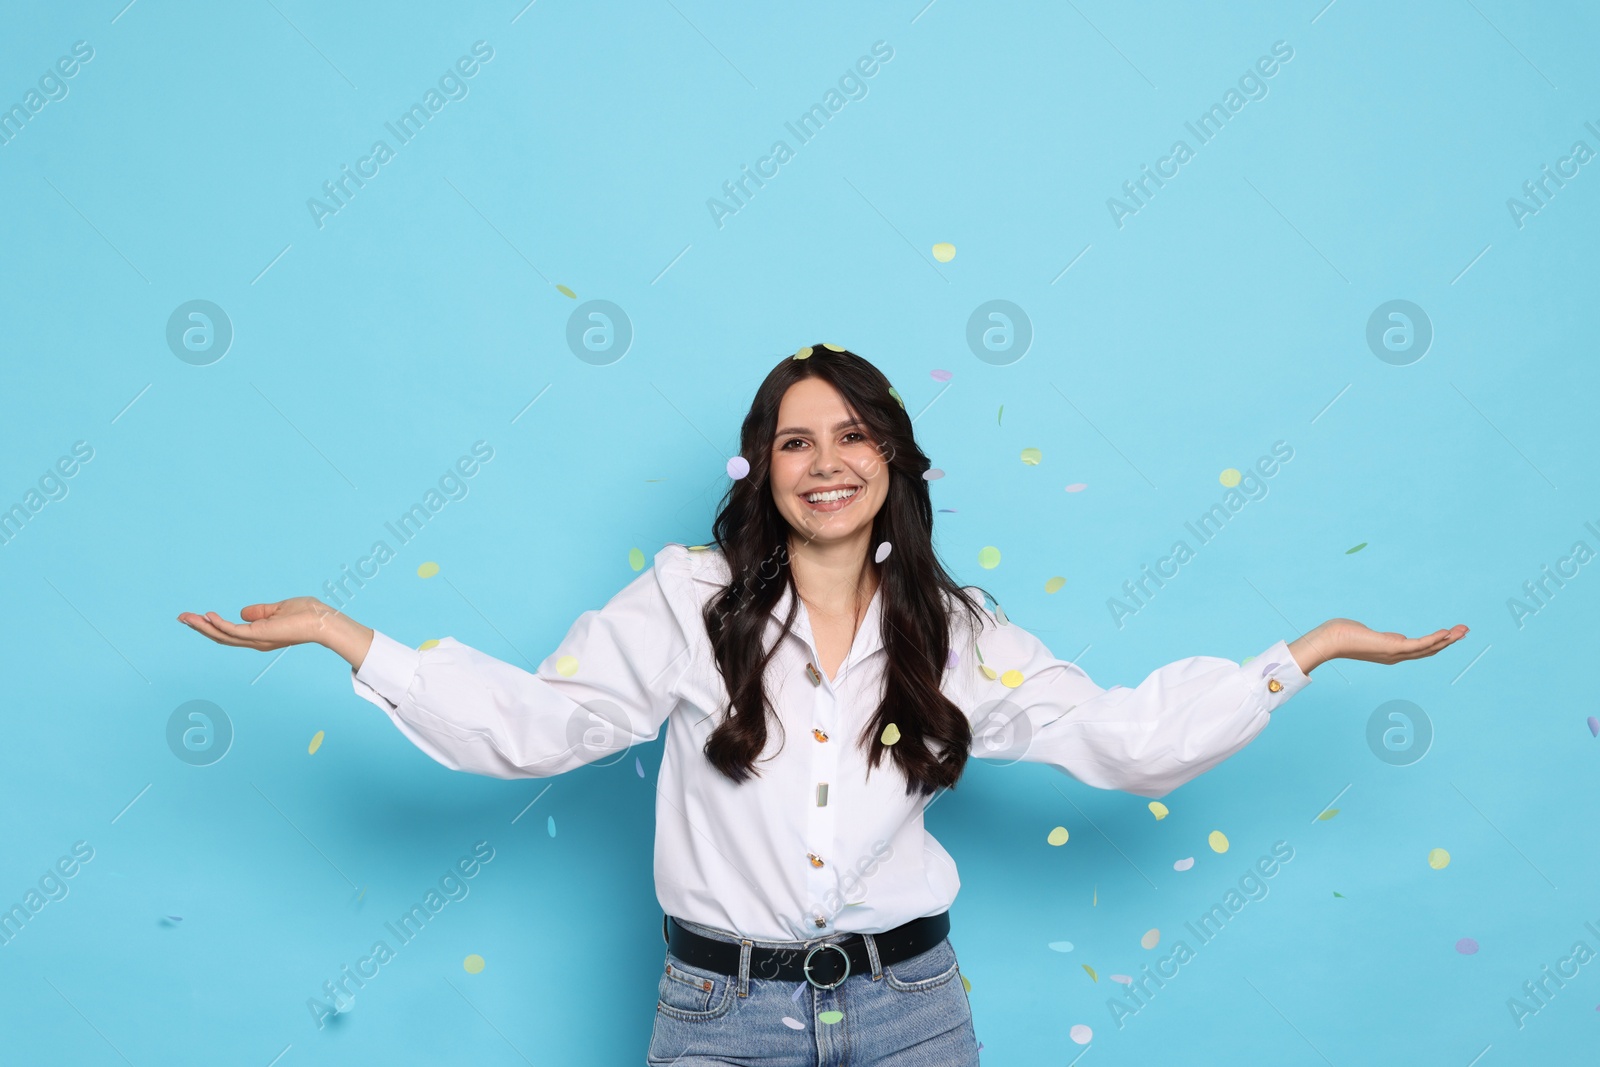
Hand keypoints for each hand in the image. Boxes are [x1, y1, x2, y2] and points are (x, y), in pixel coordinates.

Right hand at [178, 598, 373, 666]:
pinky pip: (234, 631)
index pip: (229, 633)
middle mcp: (255, 641)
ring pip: (222, 636)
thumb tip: (243, 613)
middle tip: (181, 617)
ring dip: (203, 626)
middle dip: (200, 627)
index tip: (196, 616)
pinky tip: (207, 616)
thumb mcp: (278, 609)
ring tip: (185, 617)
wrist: (322, 620)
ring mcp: (257, 640)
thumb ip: (260, 612)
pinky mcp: (260, 635)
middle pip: (221, 636)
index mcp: (259, 636)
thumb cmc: (307, 614)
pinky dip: (219, 624)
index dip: (212, 625)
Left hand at [1288, 617, 1467, 673]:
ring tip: (1463, 631)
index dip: (1438, 643)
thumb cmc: (1342, 634)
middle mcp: (1396, 656)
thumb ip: (1382, 637)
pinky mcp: (1392, 647)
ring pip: (1428, 648)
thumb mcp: (1368, 634)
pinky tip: (1446, 633)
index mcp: (1392, 652)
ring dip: (1447, 639)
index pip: (1420, 649)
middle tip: (1465, 631)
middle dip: (1448, 641)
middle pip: (1429, 650)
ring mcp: (1395, 653)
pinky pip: (1418, 644)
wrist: (1329, 639)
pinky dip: (1433, 639)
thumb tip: (1391, 637)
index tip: (1451, 634)